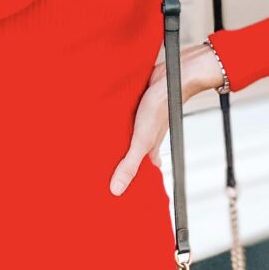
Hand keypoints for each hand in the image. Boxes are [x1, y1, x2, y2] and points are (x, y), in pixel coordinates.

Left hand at [109, 42, 224, 196]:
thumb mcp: (141, 140)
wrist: (172, 75)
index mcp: (150, 150)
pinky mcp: (136, 109)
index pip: (140, 172)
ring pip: (127, 138)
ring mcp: (141, 124)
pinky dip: (116, 125)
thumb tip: (116, 190)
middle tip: (100, 174)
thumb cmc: (161, 106)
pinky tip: (105, 124)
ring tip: (96, 152)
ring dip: (116, 143)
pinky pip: (124, 121)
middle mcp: (146, 138)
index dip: (130, 183)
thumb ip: (129, 164)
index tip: (116, 194)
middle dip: (118, 164)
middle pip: (131, 156)